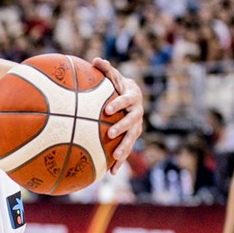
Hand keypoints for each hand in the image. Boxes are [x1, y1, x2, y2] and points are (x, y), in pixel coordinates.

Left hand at [92, 57, 143, 173]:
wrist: (133, 96)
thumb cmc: (118, 85)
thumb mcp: (113, 76)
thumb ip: (106, 69)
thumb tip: (95, 59)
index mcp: (132, 97)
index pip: (126, 100)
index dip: (118, 104)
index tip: (107, 109)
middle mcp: (137, 113)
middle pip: (132, 122)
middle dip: (122, 128)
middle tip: (110, 133)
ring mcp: (136, 126)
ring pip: (132, 138)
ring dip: (124, 148)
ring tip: (115, 157)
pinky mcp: (133, 137)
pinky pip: (127, 150)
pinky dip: (121, 161)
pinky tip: (112, 172)